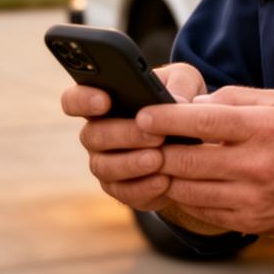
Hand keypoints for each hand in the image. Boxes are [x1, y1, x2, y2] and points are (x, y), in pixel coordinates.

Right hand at [60, 62, 207, 211]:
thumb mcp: (186, 81)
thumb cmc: (183, 98)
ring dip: (131, 164)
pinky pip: (124, 193)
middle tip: (154, 135)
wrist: (197, 138)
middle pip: (92, 135)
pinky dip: (144, 187)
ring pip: (104, 167)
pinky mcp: (123, 188)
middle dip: (123, 134)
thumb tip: (174, 102)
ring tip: (158, 159)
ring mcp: (106, 163)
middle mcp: (98, 133)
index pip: (75, 100)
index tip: (104, 101)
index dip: (82, 100)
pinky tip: (164, 180)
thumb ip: (179, 84)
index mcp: (105, 101)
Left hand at [137, 86, 273, 237]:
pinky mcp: (250, 221)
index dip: (167, 119)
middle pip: (188, 161)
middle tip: (141, 142)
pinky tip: (184, 182)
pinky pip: (203, 211)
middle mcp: (257, 165)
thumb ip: (235, 99)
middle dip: (157, 151)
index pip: (204, 122)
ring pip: (189, 190)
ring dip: (167, 176)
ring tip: (158, 162)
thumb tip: (192, 105)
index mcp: (264, 128)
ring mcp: (252, 198)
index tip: (142, 114)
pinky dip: (186, 196)